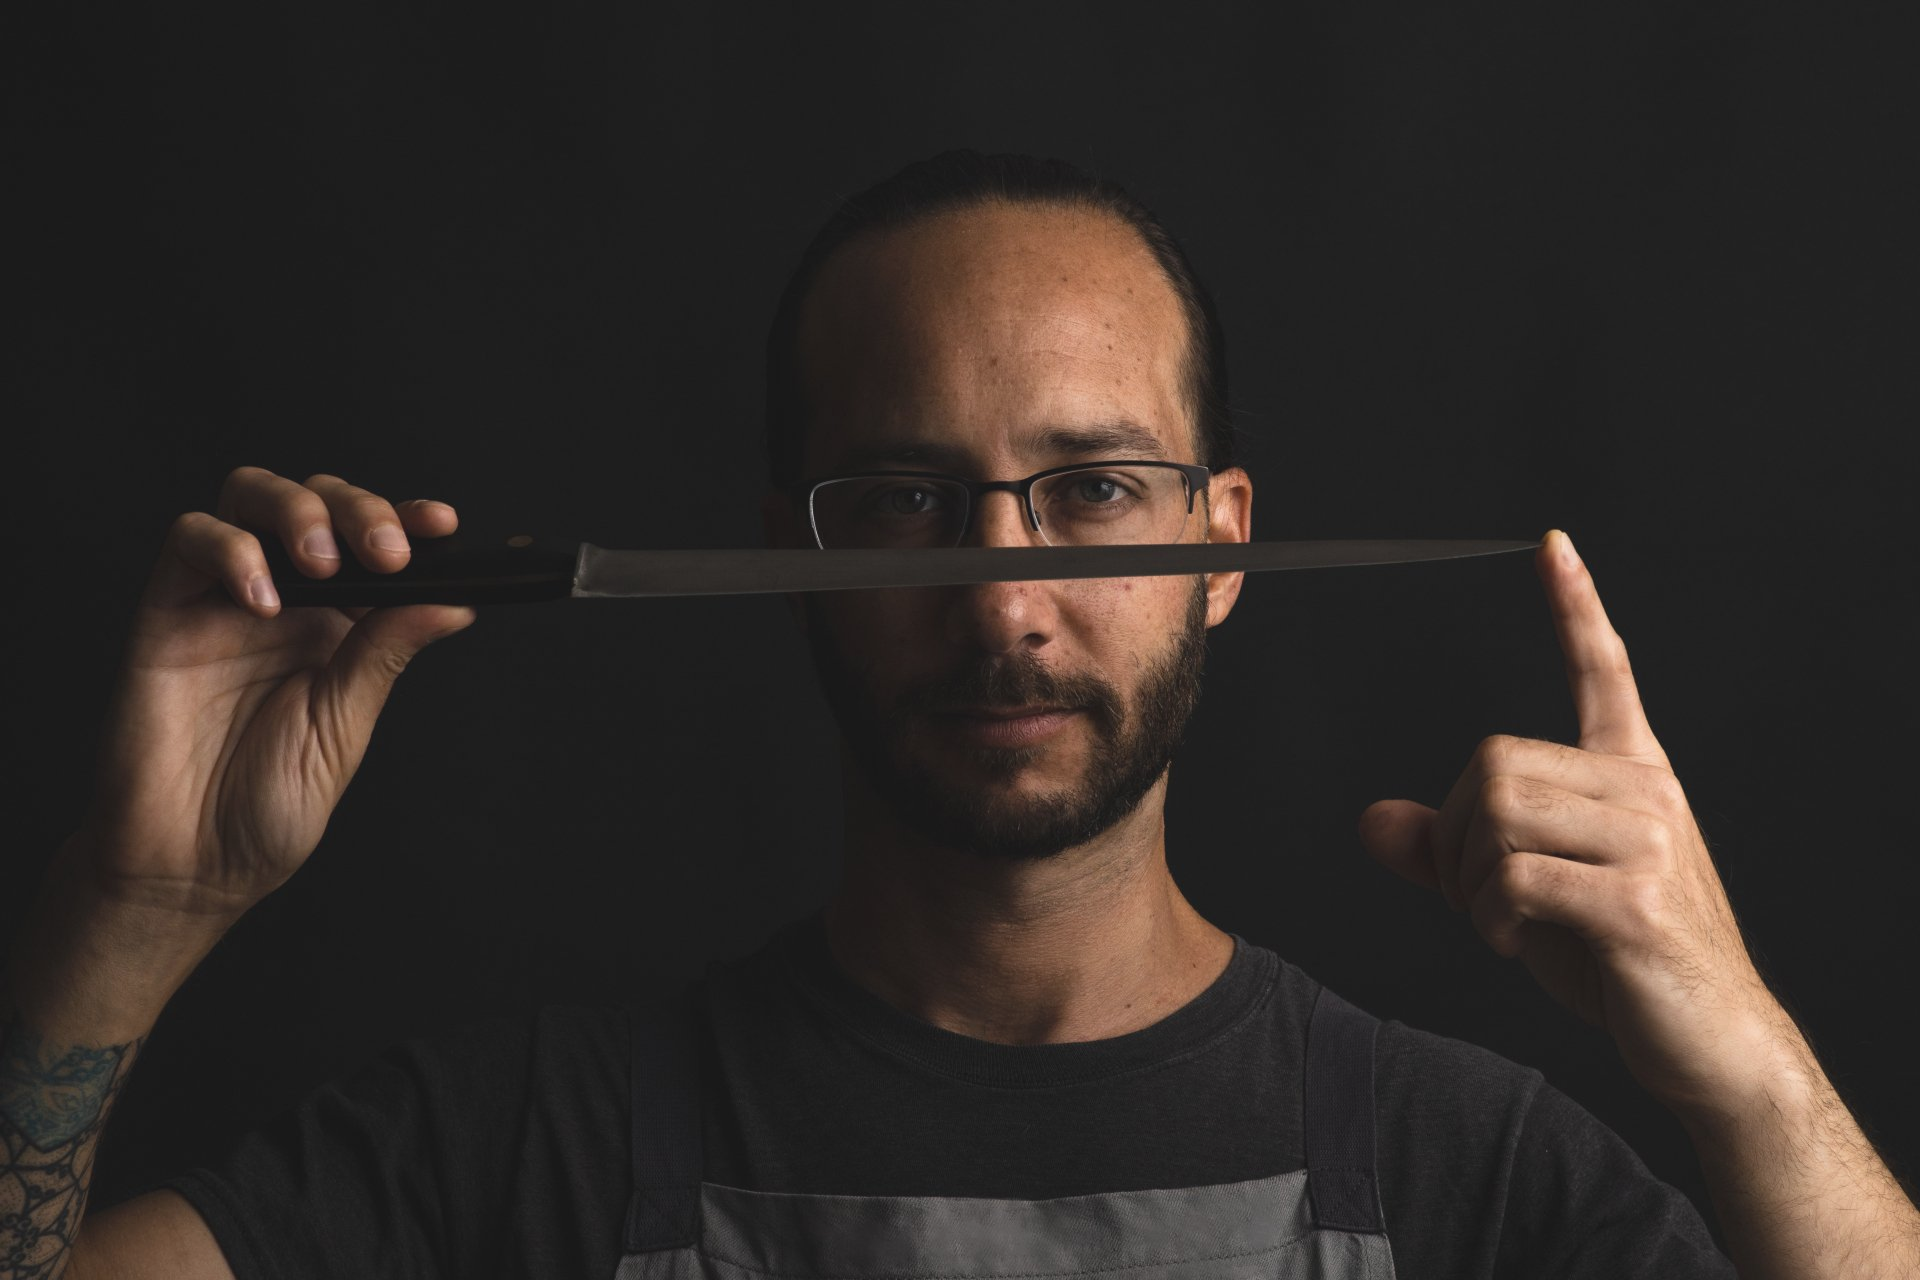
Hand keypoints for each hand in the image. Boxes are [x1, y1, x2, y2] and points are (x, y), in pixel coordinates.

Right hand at [73, 468, 474, 925]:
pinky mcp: (166, 609)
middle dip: (358, 508)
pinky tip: (260, 601)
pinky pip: (189, 541)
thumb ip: (385, 654)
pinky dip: (230, 552)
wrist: (190, 865)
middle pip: (317, 499)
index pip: (373, 544)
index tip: (445, 524)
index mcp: (339, 624)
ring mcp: (223, 597)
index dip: (407, 519)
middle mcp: (285, 600)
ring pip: (251, 496)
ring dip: (297, 511)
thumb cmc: (266, 806)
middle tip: (387, 551)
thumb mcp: (344, 727)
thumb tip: (457, 602)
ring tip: (324, 564)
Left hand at [1358, 530, 1783, 1112]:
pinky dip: (1490, 918)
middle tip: (1477, 895)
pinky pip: (1515, 878)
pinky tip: (1516, 943)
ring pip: (1498, 814)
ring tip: (1502, 923)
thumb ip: (1452, 854)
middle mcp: (1645, 791)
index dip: (1575, 607)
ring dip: (1469, 882)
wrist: (1709, 1041)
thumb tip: (1372, 821)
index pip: (1603, 670)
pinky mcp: (1636, 898)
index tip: (1553, 545)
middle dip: (1456, 834)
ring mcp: (1648, 841)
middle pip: (1493, 761)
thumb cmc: (1620, 960)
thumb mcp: (1527, 895)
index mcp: (1631, 774)